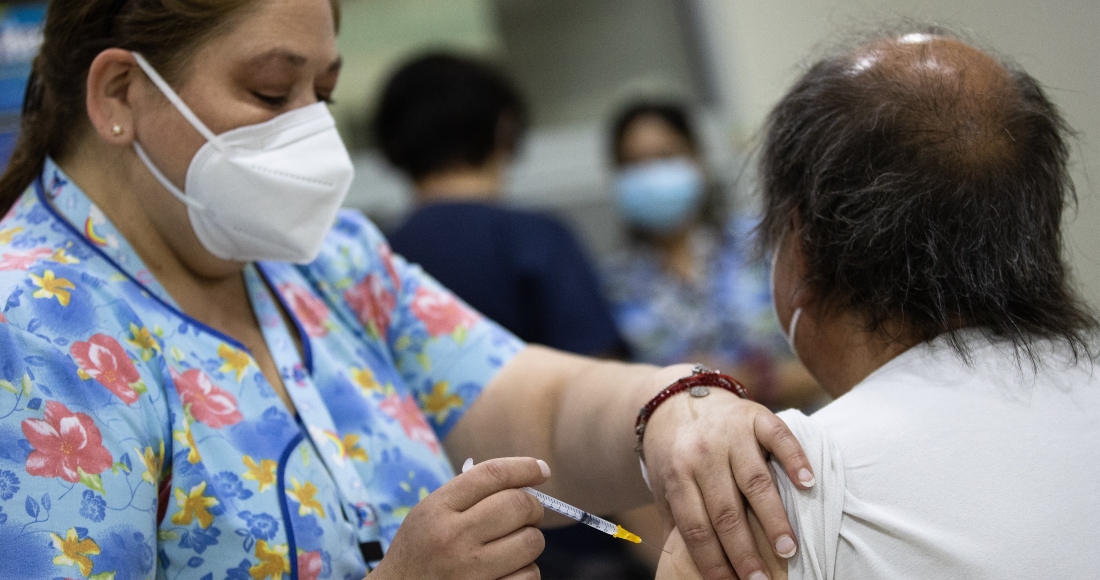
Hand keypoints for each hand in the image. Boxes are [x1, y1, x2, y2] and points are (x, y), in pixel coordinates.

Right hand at [370, 457, 548, 579]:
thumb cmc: (419, 552)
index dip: (525, 468)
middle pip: (519, 506)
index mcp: (438, 509)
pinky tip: (507, 571)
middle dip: (533, 508)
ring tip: (511, 546)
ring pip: (531, 542)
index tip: (541, 470)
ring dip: (529, 541)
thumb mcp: (428, 514)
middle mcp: (453, 538)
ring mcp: (469, 572)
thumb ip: (467, 494)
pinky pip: (529, 576)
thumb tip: (524, 480)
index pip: (492, 475)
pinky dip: (525, 572)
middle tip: (528, 514)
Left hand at [642, 389, 813, 579]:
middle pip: (726, 510)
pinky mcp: (755, 415)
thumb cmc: (674, 453)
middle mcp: (703, 453)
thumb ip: (677, 520)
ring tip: (789, 549)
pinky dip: (795, 459)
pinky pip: (778, 437)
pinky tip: (808, 483)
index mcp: (678, 475)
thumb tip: (682, 567)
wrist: (676, 399)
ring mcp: (730, 433)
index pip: (696, 526)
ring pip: (755, 481)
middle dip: (745, 551)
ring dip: (774, 518)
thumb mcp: (666, 485)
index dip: (713, 560)